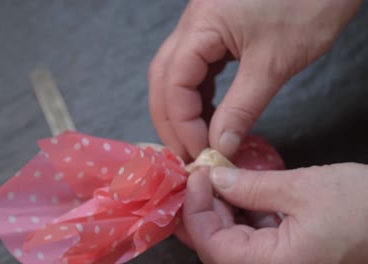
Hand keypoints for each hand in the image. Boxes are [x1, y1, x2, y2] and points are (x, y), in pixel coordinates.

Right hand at [149, 0, 361, 159]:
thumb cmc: (307, 5)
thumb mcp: (274, 63)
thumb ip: (242, 107)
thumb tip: (220, 145)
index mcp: (201, 25)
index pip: (174, 83)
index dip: (183, 123)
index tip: (202, 152)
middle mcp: (192, 23)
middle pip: (164, 78)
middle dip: (171, 120)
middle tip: (187, 153)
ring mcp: (203, 26)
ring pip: (177, 73)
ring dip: (184, 109)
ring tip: (199, 140)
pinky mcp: (217, 31)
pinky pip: (197, 67)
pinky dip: (199, 95)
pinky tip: (211, 114)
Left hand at [183, 164, 367, 263]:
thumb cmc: (363, 208)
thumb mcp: (302, 189)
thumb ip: (252, 186)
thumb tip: (216, 178)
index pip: (211, 244)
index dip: (196, 208)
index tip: (197, 175)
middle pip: (218, 244)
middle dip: (206, 207)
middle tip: (205, 175)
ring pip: (234, 241)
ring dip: (224, 209)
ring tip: (222, 178)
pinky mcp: (291, 255)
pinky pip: (255, 238)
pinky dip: (245, 214)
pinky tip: (244, 191)